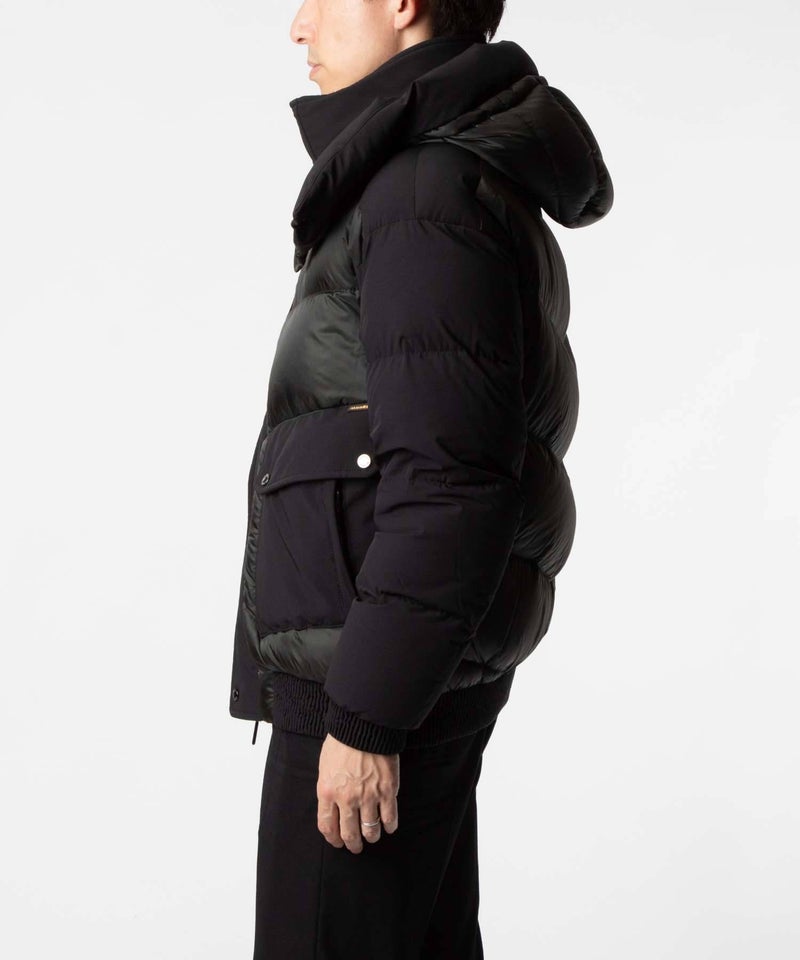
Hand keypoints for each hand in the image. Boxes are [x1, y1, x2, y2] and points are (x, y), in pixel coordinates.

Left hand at [316, 732, 399, 853]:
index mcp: (327, 792)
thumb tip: (332, 804)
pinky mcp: (387, 791)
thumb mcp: (325, 766)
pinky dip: (390, 826)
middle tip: (356, 847)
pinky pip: (389, 817)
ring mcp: (368, 796)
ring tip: (373, 837)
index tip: (338, 842)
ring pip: (370, 830)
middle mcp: (347, 799)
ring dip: (371, 837)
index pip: (327, 826)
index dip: (333, 839)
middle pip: (349, 833)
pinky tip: (389, 827)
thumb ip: (328, 788)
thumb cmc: (342, 741)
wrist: (363, 726)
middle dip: (353, 844)